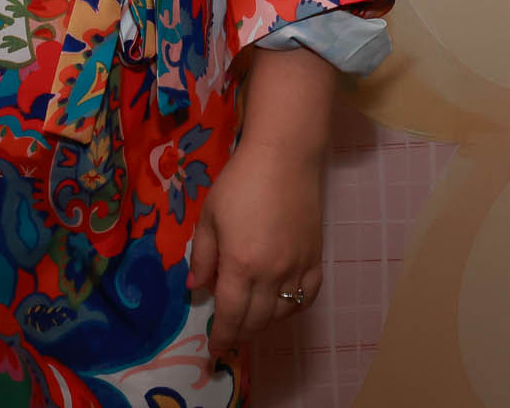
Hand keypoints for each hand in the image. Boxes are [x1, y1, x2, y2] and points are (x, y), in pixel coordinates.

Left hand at [189, 137, 323, 359]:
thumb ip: (203, 256)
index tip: (213, 351)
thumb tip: (195, 288)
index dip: (221, 336)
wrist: (284, 159)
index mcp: (240, 264)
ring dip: (263, 325)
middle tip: (227, 339)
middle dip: (239, 334)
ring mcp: (297, 269)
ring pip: (281, 314)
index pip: (229, 313)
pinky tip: (280, 307)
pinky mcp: (315, 260)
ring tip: (249, 324)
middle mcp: (271, 274)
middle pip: (255, 320)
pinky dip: (292, 310)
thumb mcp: (209, 217)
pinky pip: (306, 298)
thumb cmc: (239, 183)